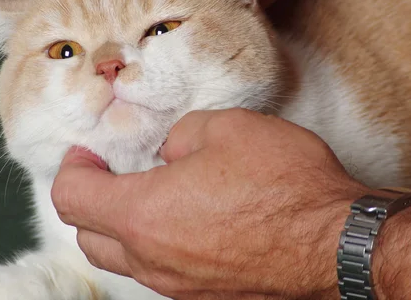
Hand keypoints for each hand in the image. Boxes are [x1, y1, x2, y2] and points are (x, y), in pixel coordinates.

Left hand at [52, 109, 371, 299]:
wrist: (338, 243)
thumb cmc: (284, 185)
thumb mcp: (226, 128)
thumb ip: (179, 135)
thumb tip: (170, 151)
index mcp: (144, 215)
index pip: (72, 197)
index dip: (72, 165)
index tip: (88, 151)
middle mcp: (152, 258)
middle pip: (87, 235)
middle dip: (89, 197)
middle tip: (110, 170)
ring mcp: (177, 283)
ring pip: (122, 257)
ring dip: (120, 223)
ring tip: (150, 190)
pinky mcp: (204, 294)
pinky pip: (158, 268)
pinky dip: (153, 241)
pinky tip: (186, 216)